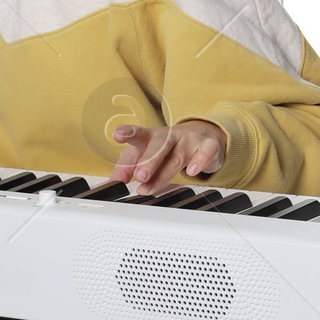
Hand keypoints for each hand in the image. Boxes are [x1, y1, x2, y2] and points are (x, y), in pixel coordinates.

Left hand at [109, 117, 227, 193]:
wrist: (201, 135)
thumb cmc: (167, 148)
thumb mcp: (144, 154)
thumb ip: (126, 167)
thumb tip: (112, 182)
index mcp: (151, 137)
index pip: (138, 133)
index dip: (128, 133)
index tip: (118, 135)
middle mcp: (169, 136)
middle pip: (158, 145)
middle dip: (149, 161)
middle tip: (139, 176)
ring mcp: (188, 140)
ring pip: (176, 157)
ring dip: (163, 174)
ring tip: (149, 187)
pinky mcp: (207, 146)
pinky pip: (205, 152)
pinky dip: (200, 161)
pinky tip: (193, 171)